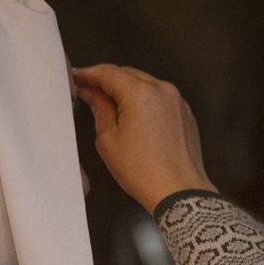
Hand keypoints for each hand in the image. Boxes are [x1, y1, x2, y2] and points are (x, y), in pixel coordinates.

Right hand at [72, 64, 218, 213]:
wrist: (179, 192)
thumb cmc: (144, 172)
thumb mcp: (108, 140)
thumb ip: (99, 109)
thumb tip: (91, 93)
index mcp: (141, 94)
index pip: (108, 72)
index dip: (89, 74)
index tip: (78, 79)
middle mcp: (163, 90)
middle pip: (128, 74)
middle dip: (107, 81)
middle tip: (89, 93)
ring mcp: (177, 101)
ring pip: (145, 84)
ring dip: (127, 91)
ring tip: (110, 107)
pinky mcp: (185, 113)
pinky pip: (160, 98)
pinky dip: (145, 101)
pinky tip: (134, 118)